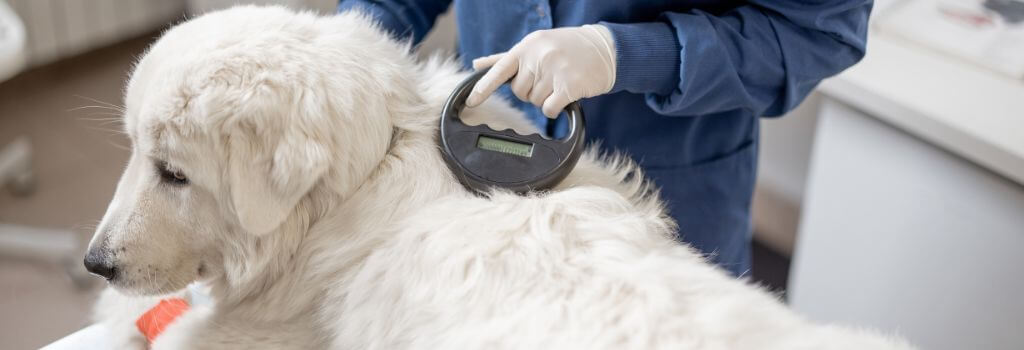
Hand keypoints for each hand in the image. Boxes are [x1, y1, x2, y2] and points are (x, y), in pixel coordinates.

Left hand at [465, 24, 616, 117]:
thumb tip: (477, 64)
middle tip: (548, 78)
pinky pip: (549, 110)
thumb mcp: (535, 45)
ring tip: (559, 82)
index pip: (499, 70)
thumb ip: (505, 58)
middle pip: (520, 92)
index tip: (470, 101)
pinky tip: (565, 95)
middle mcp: (538, 56)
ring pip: (535, 102)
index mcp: (527, 46)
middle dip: (531, 91)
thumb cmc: (566, 47)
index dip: (483, 87)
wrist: (603, 49)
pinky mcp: (569, 86)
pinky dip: (555, 108)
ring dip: (546, 98)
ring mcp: (554, 70)